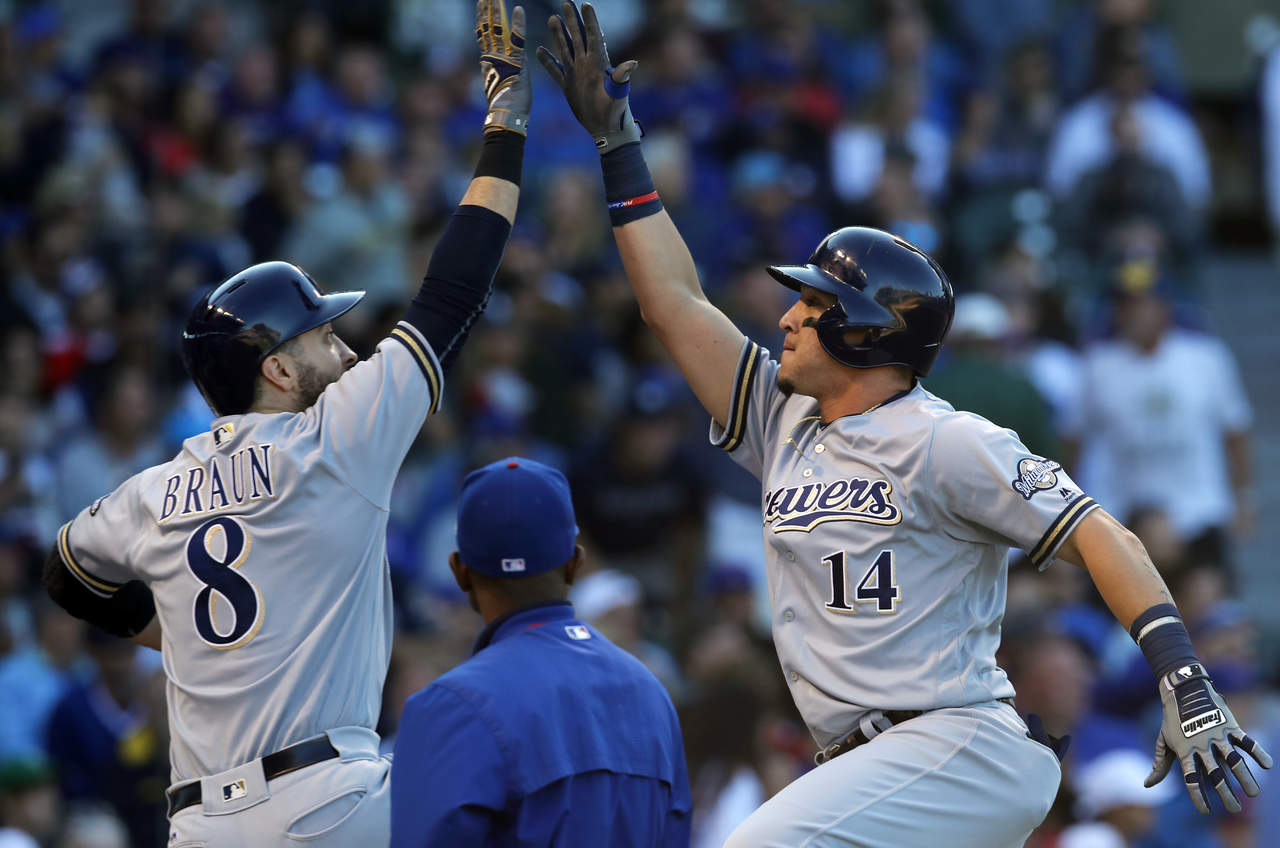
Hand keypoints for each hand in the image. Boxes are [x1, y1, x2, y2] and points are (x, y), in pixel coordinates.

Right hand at [477, 0, 529, 135]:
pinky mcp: (514, 61)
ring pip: (496, 30)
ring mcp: (502, 58)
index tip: (482, 5)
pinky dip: (518, 24)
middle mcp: (492, 58)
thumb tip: (496, 68)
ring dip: (496, 11)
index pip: (484, 36)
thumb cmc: (509, 106)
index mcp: (489, 62)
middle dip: (486, 10)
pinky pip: (516, 39)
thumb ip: (501, 72)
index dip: (483, 20)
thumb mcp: (504, 85)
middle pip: (487, 28)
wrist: (507, 116)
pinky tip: (518, 9)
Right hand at [536, 1, 640, 152]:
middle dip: (572, 20)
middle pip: (578, 37)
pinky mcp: (568, 86)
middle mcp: (586, 65)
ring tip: (552, 18)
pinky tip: (539, 50)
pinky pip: (555, 70)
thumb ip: (621, 77)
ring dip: (559, 35)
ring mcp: (576, 74)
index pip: (593, 36)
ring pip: (565, 49)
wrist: (606, 128)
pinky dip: (547, 61)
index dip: (590, 20)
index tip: (585, 4)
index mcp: (598, 63)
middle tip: (566, 2)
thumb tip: (632, 63)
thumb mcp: (618, 93)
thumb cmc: (616, 111)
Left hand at [1146, 663, 1271, 812]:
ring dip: (1245, 778)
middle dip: (1226, 794)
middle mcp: (1202, 746)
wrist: (1183, 690)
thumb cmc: (1171, 719)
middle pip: (1215, 775)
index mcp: (1185, 752)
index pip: (1191, 780)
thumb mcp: (1163, 741)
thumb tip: (1147, 785)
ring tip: (1253, 793)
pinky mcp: (1230, 726)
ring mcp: (1217, 736)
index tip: (1206, 812)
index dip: (1198, 797)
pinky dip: (1257, 752)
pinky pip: (1246, 741)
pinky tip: (1267, 765)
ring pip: (1234, 761)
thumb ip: (1159, 765)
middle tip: (1234, 809)